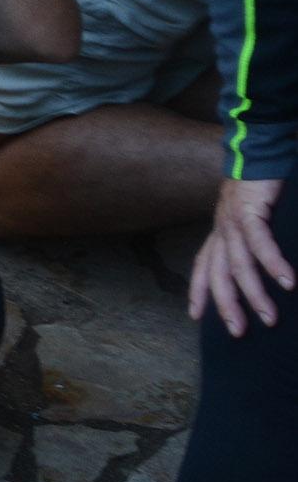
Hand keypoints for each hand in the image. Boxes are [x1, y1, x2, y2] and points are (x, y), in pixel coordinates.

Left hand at [189, 177, 291, 335]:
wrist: (259, 149)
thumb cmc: (260, 187)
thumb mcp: (251, 218)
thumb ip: (252, 242)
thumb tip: (264, 269)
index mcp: (220, 231)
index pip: (203, 265)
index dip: (198, 291)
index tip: (195, 317)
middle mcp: (221, 228)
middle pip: (218, 274)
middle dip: (226, 305)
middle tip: (239, 332)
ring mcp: (232, 220)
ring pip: (239, 264)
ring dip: (254, 293)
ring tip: (270, 318)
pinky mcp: (250, 210)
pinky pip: (260, 242)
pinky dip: (273, 263)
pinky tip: (287, 283)